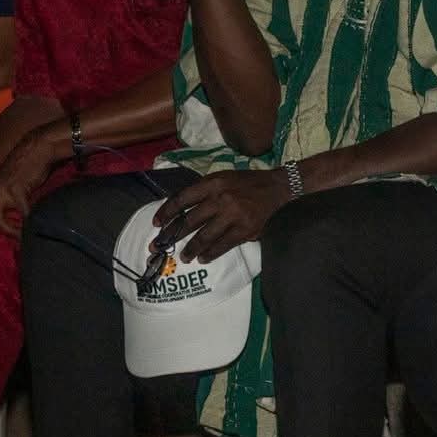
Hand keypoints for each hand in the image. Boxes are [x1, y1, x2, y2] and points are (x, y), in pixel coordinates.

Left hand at [0, 125, 64, 244]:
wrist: (36, 148)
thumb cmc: (23, 168)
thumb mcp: (6, 186)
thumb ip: (2, 203)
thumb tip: (8, 224)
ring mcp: (1, 189)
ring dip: (7, 231)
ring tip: (17, 238)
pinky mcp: (16, 189)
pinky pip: (22, 213)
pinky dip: (27, 224)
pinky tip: (32, 228)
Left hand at [152, 168, 292, 262]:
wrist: (279, 188)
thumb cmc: (248, 183)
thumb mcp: (224, 178)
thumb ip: (204, 190)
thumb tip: (181, 208)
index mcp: (212, 183)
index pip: (182, 199)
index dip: (166, 212)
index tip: (156, 224)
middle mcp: (220, 198)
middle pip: (189, 221)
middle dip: (171, 235)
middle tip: (158, 247)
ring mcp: (233, 215)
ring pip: (204, 236)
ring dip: (190, 249)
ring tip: (184, 257)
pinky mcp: (244, 230)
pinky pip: (222, 245)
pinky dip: (210, 253)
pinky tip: (203, 258)